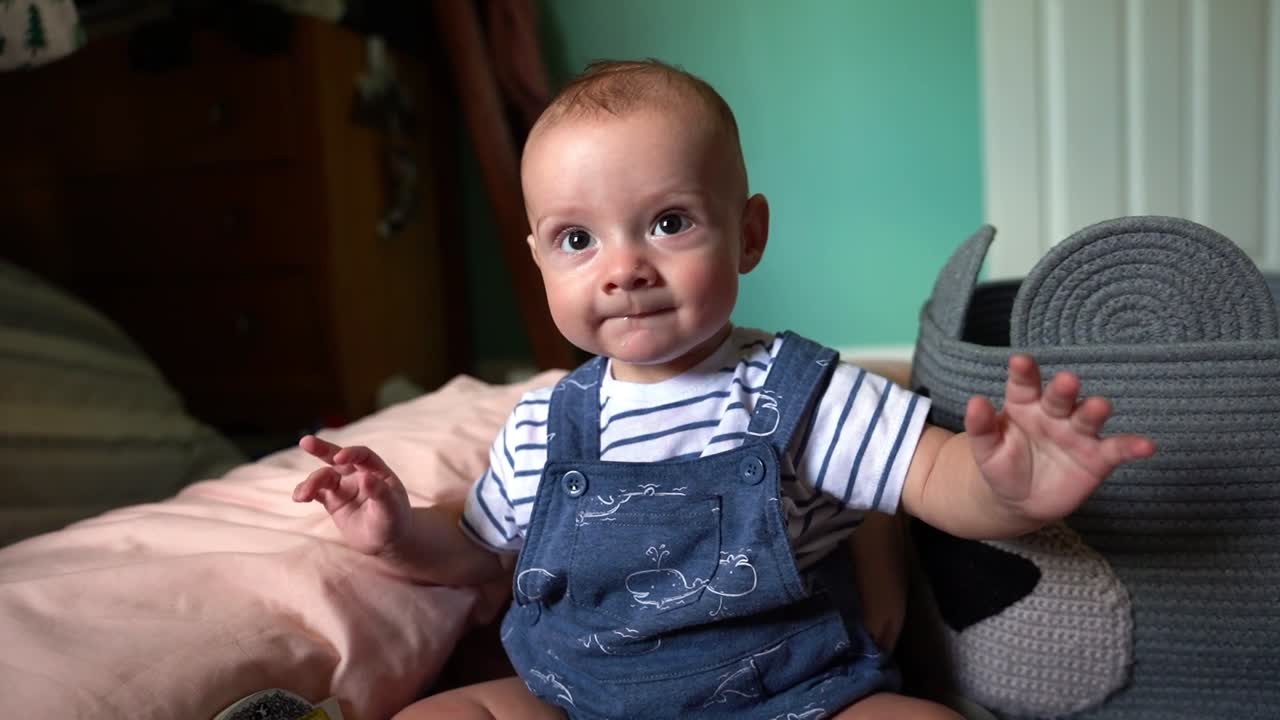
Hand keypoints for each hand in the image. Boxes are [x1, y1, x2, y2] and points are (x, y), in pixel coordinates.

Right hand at [292, 435, 411, 555]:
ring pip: (324, 477)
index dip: (351, 453)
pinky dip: (305, 492)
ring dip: (311, 482)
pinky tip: (298, 497)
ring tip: (302, 495)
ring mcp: (343, 486)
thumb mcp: (391, 508)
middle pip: (338, 458)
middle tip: (305, 442)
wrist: (386, 541)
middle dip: (322, 449)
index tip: (338, 458)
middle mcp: (358, 474)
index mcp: (376, 470)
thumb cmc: (395, 520)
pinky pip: (316, 492)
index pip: (362, 456)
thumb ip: (379, 493)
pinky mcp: (332, 500)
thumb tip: (365, 477)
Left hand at [965, 354, 1155, 523]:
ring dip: (1095, 410)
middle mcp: (1054, 413)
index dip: (1024, 372)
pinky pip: (1117, 450)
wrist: (1017, 499)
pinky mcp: (1098, 457)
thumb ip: (981, 427)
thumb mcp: (985, 449)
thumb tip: (974, 402)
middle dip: (1065, 389)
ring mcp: (1078, 433)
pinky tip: (1147, 446)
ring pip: (1088, 417)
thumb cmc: (1001, 464)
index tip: (1020, 361)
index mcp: (1024, 404)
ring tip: (1100, 406)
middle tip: (1067, 381)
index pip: (1024, 384)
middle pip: (1060, 397)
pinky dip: (1133, 446)